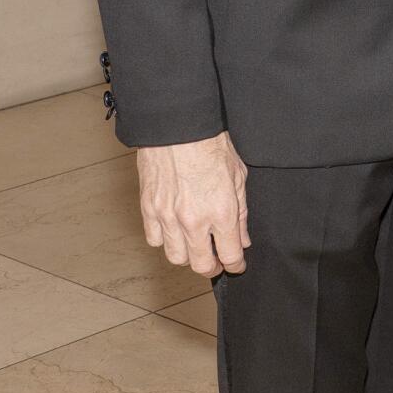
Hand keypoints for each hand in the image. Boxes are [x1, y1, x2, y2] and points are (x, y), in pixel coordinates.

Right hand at [137, 131, 249, 277]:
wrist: (178, 124)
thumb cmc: (211, 143)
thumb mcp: (238, 174)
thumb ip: (241, 211)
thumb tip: (243, 238)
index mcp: (221, 212)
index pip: (230, 255)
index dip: (236, 264)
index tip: (237, 264)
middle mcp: (194, 220)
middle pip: (201, 265)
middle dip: (213, 267)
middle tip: (217, 261)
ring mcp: (168, 217)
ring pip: (176, 257)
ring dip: (188, 256)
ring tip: (195, 246)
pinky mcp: (149, 209)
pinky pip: (155, 240)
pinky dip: (165, 240)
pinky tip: (174, 230)